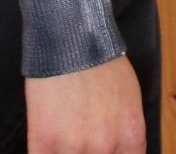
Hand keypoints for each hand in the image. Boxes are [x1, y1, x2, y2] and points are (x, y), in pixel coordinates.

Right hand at [24, 56, 145, 153]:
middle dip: (89, 152)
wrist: (70, 32)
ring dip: (66, 151)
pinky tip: (47, 143)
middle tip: (80, 137)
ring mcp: (73, 148)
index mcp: (131, 137)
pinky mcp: (44, 140)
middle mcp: (106, 148)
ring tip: (64, 132)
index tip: (99, 150)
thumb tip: (119, 150)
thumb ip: (127, 131)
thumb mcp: (130, 96)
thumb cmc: (100, 58)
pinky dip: (45, 153)